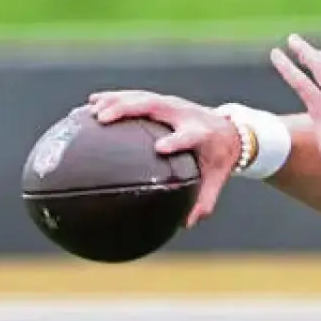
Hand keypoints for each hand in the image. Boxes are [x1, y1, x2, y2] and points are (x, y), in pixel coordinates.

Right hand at [86, 90, 239, 226]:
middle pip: (156, 106)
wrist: (229, 130)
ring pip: (142, 97)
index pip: (188, 136)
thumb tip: (186, 223)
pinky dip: (114, 97)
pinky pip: (136, 96)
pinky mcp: (162, 102)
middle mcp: (184, 115)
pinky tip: (91, 101)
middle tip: (103, 118)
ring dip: (116, 101)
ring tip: (92, 110)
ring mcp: (172, 105)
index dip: (176, 141)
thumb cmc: (218, 157)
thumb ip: (204, 200)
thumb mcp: (216, 178)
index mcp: (201, 134)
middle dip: (129, 109)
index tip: (160, 148)